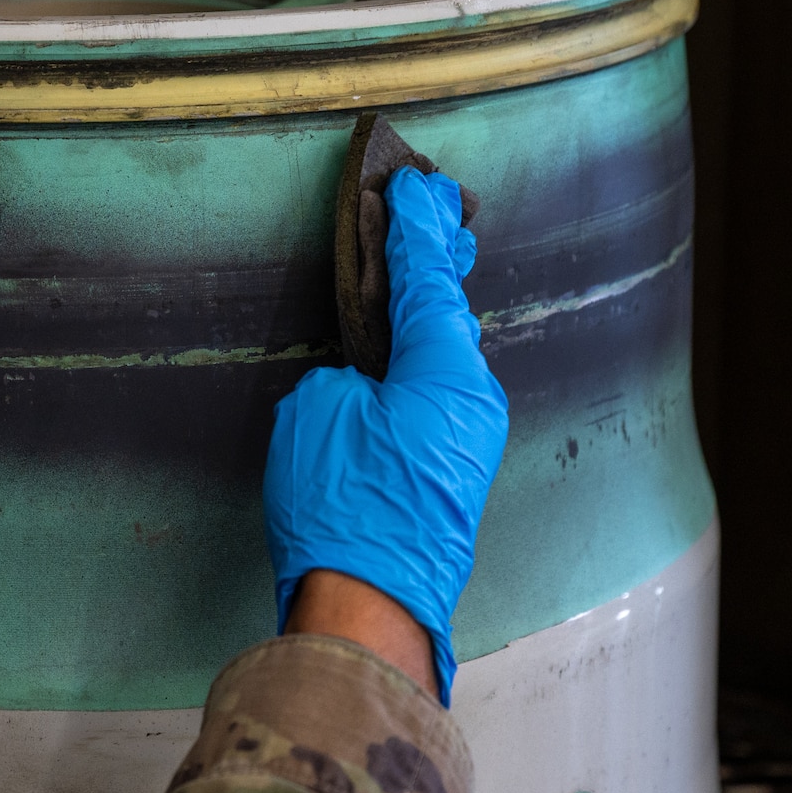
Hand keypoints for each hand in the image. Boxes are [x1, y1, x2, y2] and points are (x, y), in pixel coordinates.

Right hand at [263, 167, 508, 703]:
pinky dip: (428, 359)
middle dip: (440, 261)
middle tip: (438, 211)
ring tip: (422, 272)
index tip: (413, 186)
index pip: (425, 280)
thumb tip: (362, 384)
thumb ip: (343, 377)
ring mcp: (471, 440)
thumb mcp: (318, 414)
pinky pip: (444, 394)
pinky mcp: (457, 474)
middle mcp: (473, 399)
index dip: (414, 230)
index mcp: (445, 370)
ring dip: (433, 313)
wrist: (370, 607)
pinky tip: (412, 353)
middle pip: (452, 313)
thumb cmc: (343, 509)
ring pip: (451, 356)